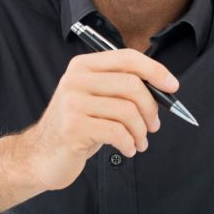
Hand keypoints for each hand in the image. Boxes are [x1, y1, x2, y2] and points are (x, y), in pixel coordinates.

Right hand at [0, 49, 178, 211]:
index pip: (127, 58)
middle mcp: (75, 80)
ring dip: (141, 131)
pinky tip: (127, 149)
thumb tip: (163, 88)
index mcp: (83, 66)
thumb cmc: (77, 127)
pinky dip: (129, 144)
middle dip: (151, 108)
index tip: (172, 87)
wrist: (41, 155)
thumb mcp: (96, 100)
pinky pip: (117, 132)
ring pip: (127, 111)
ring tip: (139, 142)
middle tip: (154, 126)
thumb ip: (120, 88)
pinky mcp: (73, 128)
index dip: (155, 70)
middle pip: (131, 85)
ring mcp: (72, 103)